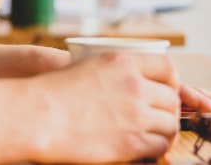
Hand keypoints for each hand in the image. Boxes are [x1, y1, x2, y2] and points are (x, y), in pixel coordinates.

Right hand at [28, 53, 180, 162]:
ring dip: (164, 129)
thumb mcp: (88, 67)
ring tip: (152, 134)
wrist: (39, 116)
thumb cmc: (53, 92)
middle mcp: (134, 85)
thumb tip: (133, 81)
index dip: (172, 81)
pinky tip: (145, 147)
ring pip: (170, 123)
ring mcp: (135, 114)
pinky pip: (161, 145)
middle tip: (157, 117)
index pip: (167, 67)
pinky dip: (157, 147)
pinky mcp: (132, 141)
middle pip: (171, 98)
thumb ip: (116, 71)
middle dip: (167, 109)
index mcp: (122, 62)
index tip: (166, 90)